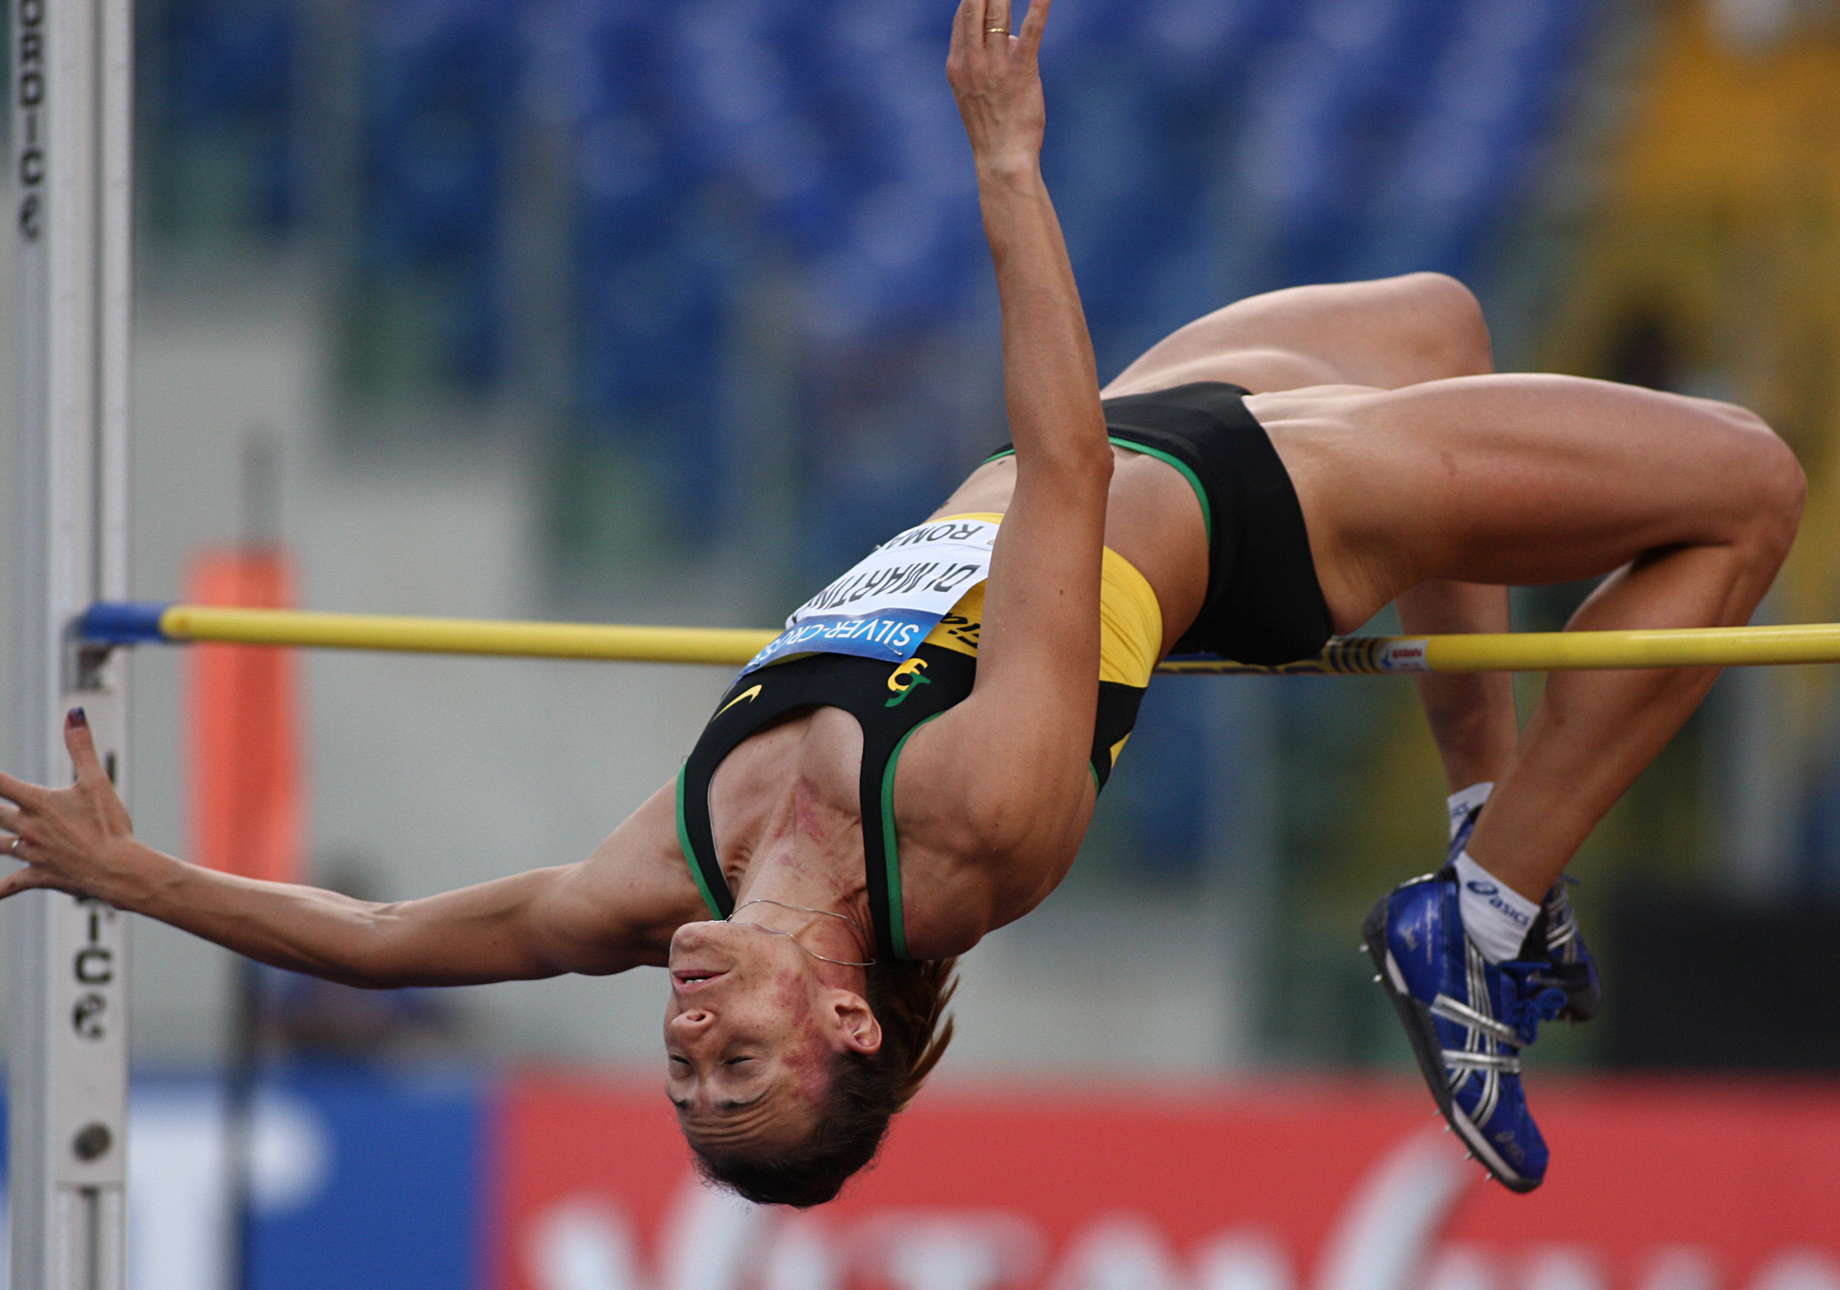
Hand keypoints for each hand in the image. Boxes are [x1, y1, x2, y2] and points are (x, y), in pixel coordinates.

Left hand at [0, 710, 138, 902]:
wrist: (117, 869)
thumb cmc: (109, 825)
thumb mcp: (98, 782)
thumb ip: (81, 747)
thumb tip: (74, 713)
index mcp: (39, 803)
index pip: (0, 783)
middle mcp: (28, 827)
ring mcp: (31, 854)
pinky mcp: (39, 875)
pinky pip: (11, 884)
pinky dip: (0, 889)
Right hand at [946, 0, 1051, 170]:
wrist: (1002, 158)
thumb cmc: (994, 128)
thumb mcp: (979, 91)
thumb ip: (989, 60)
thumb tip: (1010, 37)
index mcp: (958, 64)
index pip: (963, 16)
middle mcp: (972, 60)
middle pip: (975, 6)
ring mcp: (994, 65)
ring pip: (998, 12)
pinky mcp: (1020, 70)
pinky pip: (1031, 29)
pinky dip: (1039, 5)